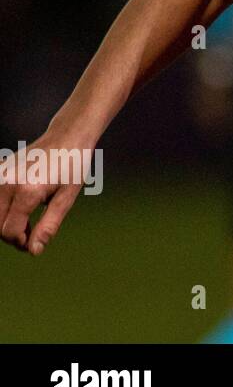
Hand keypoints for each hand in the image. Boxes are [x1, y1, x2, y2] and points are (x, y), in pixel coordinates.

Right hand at [0, 130, 93, 255]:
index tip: (35, 243)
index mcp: (27, 191)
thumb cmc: (72, 167)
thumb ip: (49, 225)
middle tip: (33, 235)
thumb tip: (34, 251)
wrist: (67, 136)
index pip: (9, 231)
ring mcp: (0, 175)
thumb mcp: (67, 198)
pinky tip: (21, 209)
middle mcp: (7, 182)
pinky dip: (3, 211)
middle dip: (13, 236)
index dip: (22, 242)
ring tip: (28, 223)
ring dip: (6, 224)